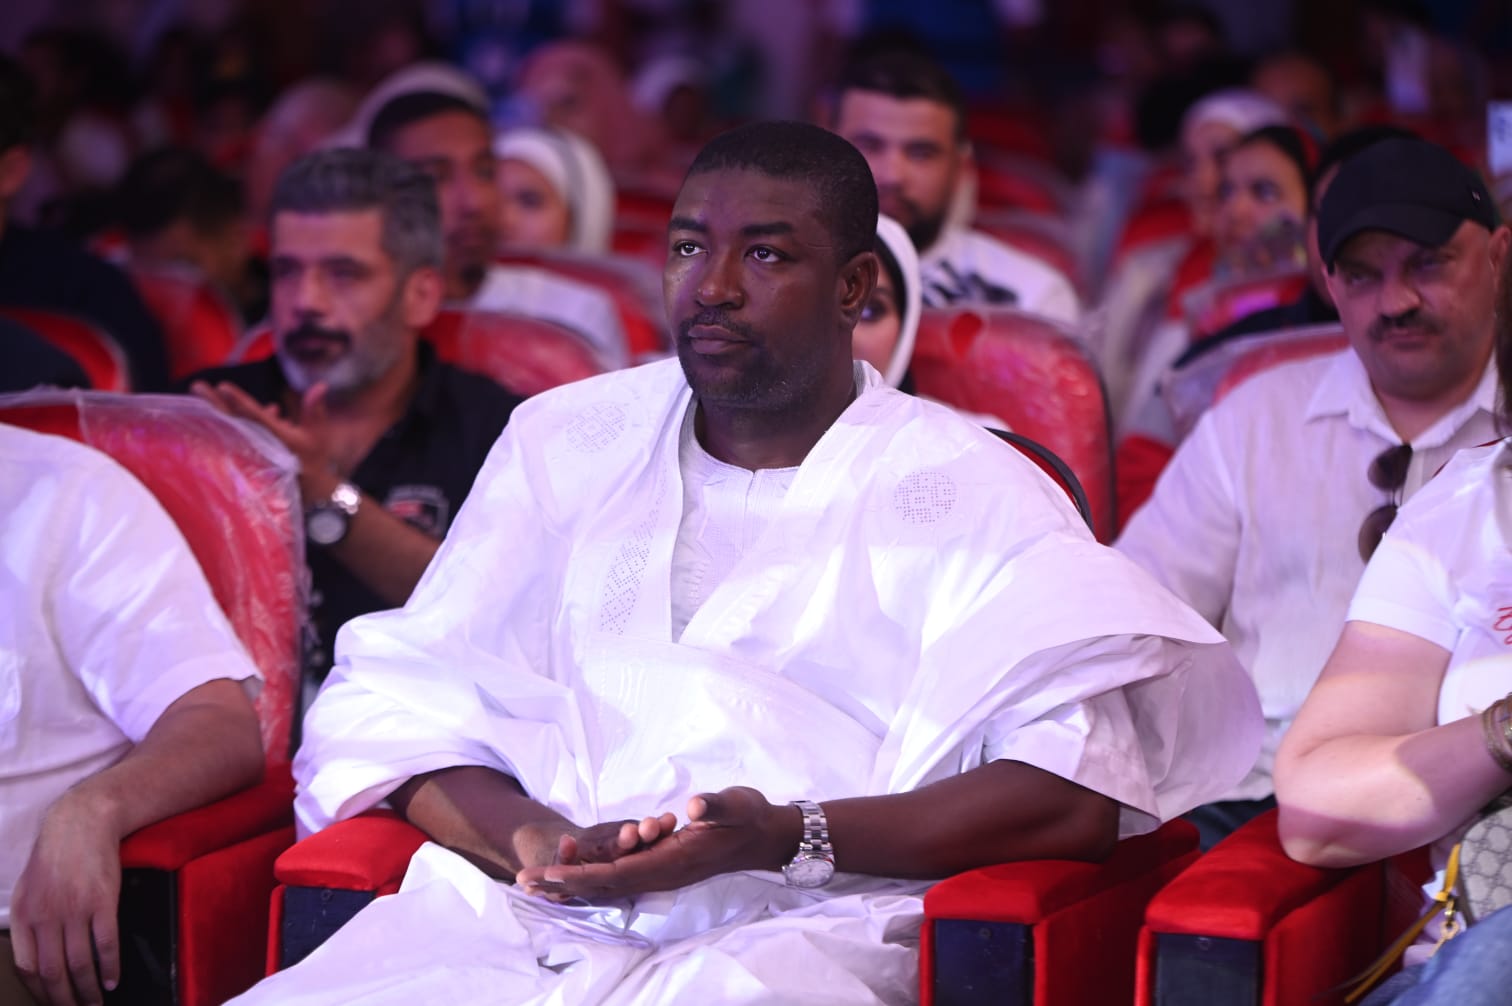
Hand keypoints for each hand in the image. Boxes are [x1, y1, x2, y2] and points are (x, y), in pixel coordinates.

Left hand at [9, 798, 122, 1005]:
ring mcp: (75, 909)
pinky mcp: (103, 901)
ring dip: (89, 990)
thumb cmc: (58, 854)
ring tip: (97, 1002)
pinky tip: (113, 979)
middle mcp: (46, 916)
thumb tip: (34, 954)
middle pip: (54, 972)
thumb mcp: (29, 887)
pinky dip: (110, 967)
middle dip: (65, 1000)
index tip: (54, 1004)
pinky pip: (105, 943)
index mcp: (24, 915)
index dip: (41, 993)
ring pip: (80, 963)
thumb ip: (29, 920)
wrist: (83, 821)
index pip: (27, 968)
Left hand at [190, 380, 338, 499]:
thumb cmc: (313, 460)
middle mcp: (261, 448)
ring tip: (200, 398)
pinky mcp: (243, 462)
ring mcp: (249, 457)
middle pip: (232, 422)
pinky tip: (223, 413)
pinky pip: (229, 441)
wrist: (308, 492)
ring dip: (214, 413)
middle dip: (214, 403)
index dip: (239, 402)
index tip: (223, 387)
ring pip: (227, 431)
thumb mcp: (318, 435)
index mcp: (279, 439)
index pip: (255, 417)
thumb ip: (315, 410)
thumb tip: (321, 384)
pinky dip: (224, 426)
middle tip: (197, 385)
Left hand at [515, 787, 800, 900]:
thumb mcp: (736, 806)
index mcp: (673, 861)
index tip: (547, 877)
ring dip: (573, 883)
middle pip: (604, 885)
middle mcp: (663, 874)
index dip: (579, 876)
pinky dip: (591, 878)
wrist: (765, 835)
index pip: (616, 873)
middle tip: (523, 883)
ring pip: (609, 884)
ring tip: (537, 882)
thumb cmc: (748, 816)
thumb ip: (716, 807)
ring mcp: (662, 873)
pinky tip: (573, 874)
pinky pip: (620, 877)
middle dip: (563, 885)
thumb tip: (696, 808)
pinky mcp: (663, 866)